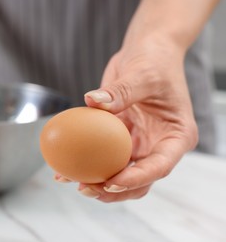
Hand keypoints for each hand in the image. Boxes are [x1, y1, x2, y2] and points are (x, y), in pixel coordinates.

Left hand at [56, 39, 197, 201]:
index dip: (137, 179)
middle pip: (140, 179)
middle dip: (114, 190)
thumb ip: (121, 91)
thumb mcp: (142, 74)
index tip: (111, 181)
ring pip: (120, 173)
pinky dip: (86, 164)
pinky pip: (103, 156)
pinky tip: (64, 168)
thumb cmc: (154, 61)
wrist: (145, 51)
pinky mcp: (119, 138)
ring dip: (98, 182)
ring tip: (73, 182)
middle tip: (87, 188)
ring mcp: (139, 144)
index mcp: (176, 136)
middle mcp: (159, 145)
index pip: (160, 166)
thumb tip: (92, 101)